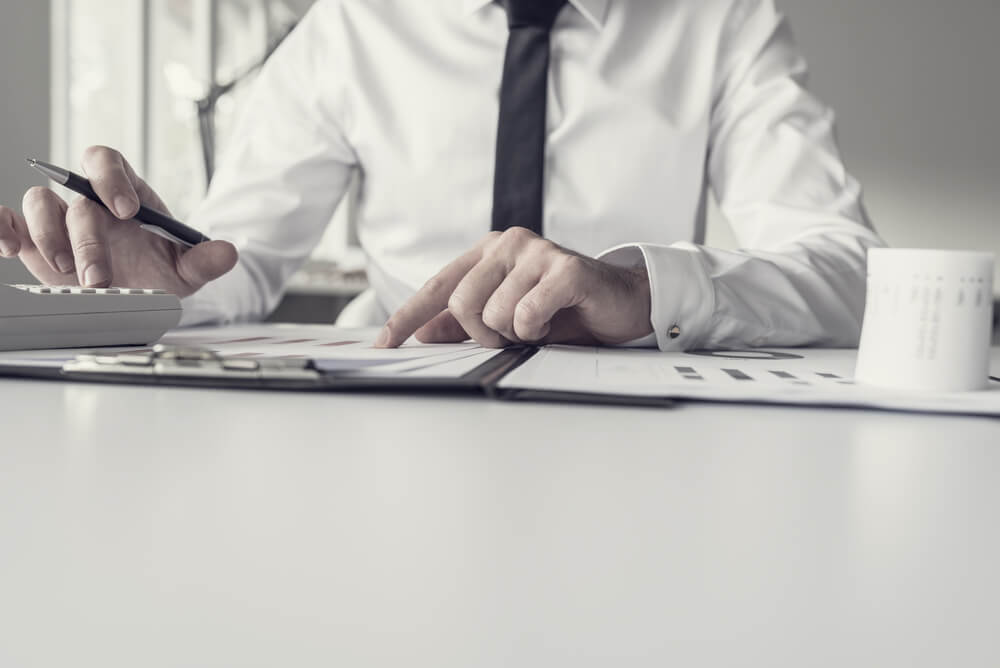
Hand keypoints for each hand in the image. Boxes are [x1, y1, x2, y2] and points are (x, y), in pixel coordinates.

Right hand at [0, 146, 236, 295]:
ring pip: (37, 202)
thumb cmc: (158, 269)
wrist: (138, 292)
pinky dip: (2, 228)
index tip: (127, 211)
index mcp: (123, 190)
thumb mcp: (185, 267)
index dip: (111, 178)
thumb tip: (229, 253)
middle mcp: (87, 198)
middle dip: (87, 237)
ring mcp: (58, 217)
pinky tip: (7, 246)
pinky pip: (9, 222)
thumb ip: (204, 259)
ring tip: (67, 271)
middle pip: (74, 194)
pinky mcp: (33, 239)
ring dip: (48, 237)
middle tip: (100, 276)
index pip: (107, 160)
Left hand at [376, 227, 652, 347]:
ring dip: (516, 334)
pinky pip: (527, 313)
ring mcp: (537, 252)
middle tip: (513, 336)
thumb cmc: (564, 311)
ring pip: (494, 313)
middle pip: (462, 303)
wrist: (622, 304)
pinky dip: (537, 330)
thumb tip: (423, 333)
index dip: (406, 318)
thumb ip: (466, 324)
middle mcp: (508, 245)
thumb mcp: (508, 319)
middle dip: (484, 334)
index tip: (382, 346)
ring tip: (539, 326)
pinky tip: (554, 322)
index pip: (437, 288)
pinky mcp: (565, 268)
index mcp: (488, 254)